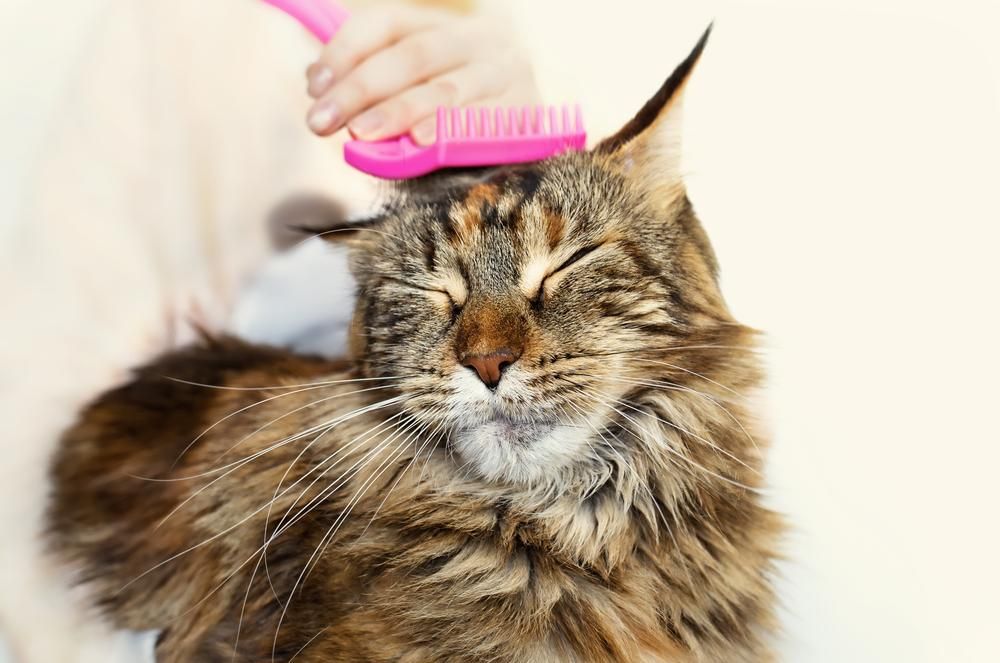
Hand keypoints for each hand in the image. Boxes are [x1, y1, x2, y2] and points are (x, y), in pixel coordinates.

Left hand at [305, 5, 540, 144]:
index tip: (313, 86)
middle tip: (320, 121)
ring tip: (360, 134)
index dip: (345, 50)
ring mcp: (506, 75)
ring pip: (444, 89)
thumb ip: (374, 82)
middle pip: (412, 56)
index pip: (387, 23)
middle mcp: (479, 40)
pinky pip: (479, 123)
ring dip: (398, 112)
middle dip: (360, 88)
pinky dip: (447, 132)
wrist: (540, 131)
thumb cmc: (462, 114)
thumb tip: (318, 84)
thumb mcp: (420, 85)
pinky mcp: (525, 112)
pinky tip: (421, 143)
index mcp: (445, 25)